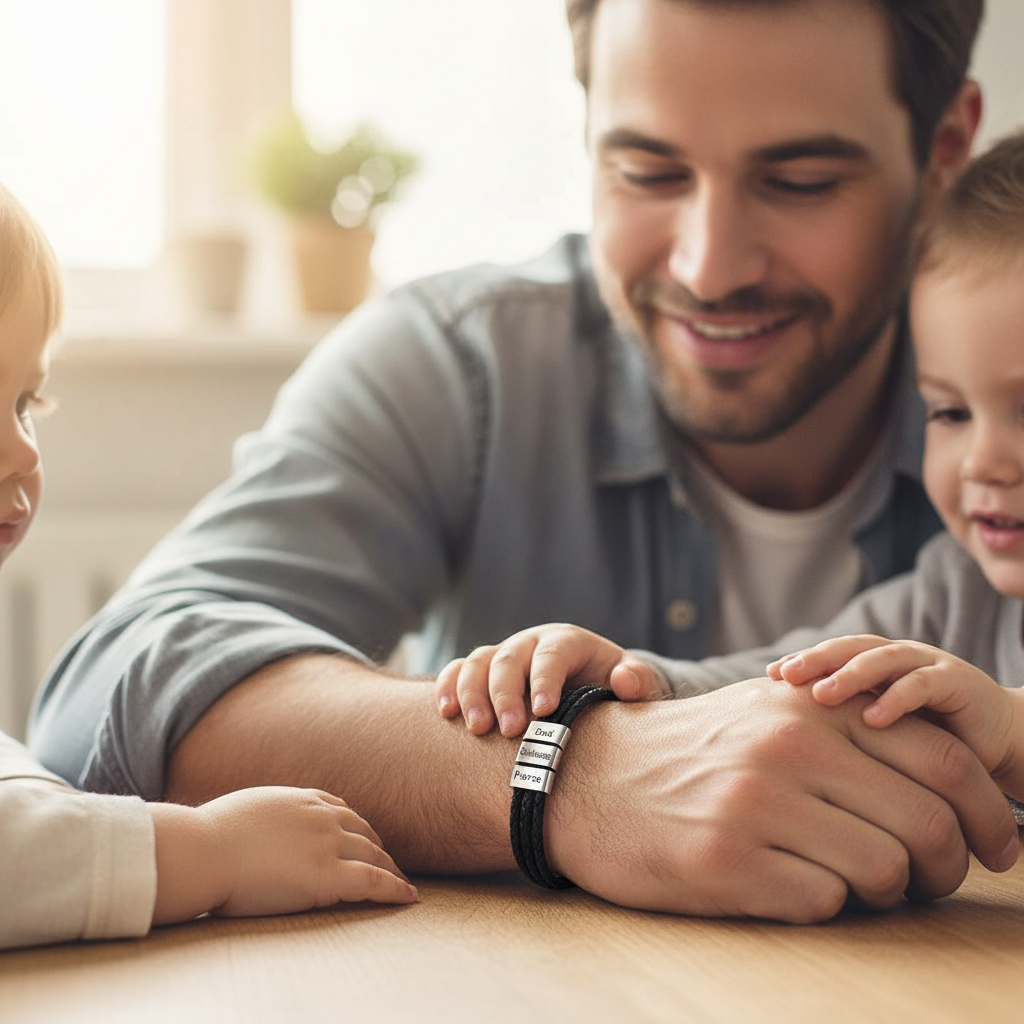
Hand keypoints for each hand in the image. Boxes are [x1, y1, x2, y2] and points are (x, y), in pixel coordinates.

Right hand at [151, 787, 416, 923]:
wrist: (202, 850)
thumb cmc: (206, 839)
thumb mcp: (243, 812)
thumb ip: (262, 818)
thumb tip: (251, 829)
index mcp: (299, 799)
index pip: (340, 809)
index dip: (355, 827)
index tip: (363, 838)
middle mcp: (321, 816)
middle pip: (362, 830)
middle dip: (376, 847)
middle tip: (387, 863)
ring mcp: (327, 843)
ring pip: (373, 854)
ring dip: (389, 868)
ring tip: (401, 882)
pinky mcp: (328, 875)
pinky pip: (373, 881)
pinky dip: (394, 888)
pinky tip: (408, 896)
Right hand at [434, 624, 668, 735]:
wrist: (591, 687)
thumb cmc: (611, 688)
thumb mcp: (632, 681)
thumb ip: (636, 680)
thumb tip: (625, 681)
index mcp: (566, 642)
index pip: (552, 654)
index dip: (545, 679)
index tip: (544, 711)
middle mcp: (530, 643)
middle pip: (510, 659)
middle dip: (505, 693)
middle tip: (510, 730)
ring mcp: (504, 656)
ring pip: (478, 662)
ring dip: (472, 693)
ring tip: (476, 729)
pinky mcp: (483, 672)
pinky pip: (457, 671)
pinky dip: (448, 687)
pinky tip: (446, 713)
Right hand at [542, 677, 1018, 921]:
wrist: (587, 779)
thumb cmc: (687, 753)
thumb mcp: (763, 714)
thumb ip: (845, 729)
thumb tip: (947, 780)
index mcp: (805, 705)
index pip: (940, 755)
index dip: (985, 810)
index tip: (995, 845)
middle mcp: (786, 747)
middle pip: (927, 821)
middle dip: (950, 864)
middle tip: (935, 878)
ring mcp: (756, 806)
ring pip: (883, 871)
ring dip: (886, 891)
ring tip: (858, 883)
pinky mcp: (726, 865)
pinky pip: (823, 904)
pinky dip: (823, 903)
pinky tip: (791, 883)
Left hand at [767, 634, 1023, 794]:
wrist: (996, 746)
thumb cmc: (927, 744)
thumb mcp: (876, 735)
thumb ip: (840, 730)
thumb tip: (779, 745)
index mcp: (871, 666)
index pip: (827, 656)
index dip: (798, 663)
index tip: (766, 680)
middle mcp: (894, 658)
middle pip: (846, 648)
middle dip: (814, 660)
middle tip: (785, 678)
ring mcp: (925, 664)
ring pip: (881, 659)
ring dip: (850, 675)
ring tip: (822, 694)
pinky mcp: (957, 681)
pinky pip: (923, 685)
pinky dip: (897, 699)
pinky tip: (873, 719)